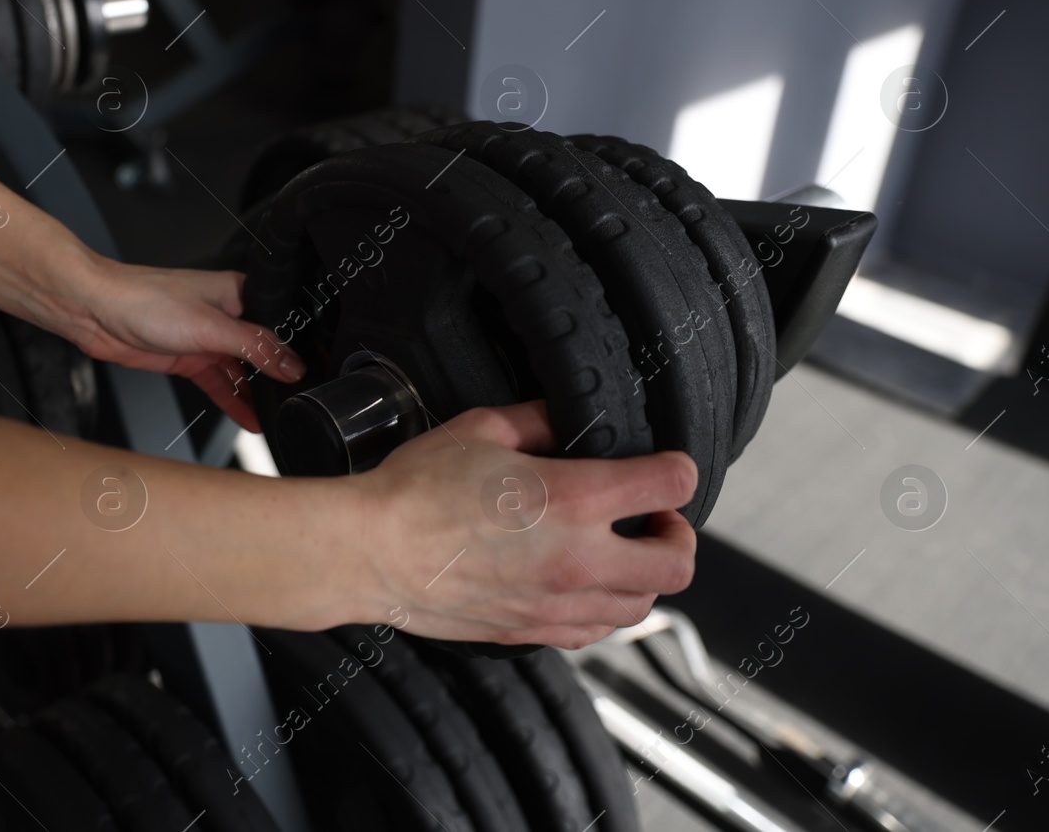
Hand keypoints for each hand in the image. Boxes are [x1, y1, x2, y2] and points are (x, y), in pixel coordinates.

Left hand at [40, 255, 305, 433]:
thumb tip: (292, 365)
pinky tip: (250, 419)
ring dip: (256, 395)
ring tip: (278, 418)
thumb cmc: (144, 299)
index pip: (280, 324)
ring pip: (242, 373)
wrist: (95, 311)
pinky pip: (220, 385)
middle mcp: (227, 315)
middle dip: (278, 377)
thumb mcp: (211, 326)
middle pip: (263, 352)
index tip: (312, 376)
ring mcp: (207, 339)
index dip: (297, 349)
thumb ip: (255, 347)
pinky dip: (234, 402)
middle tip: (297, 403)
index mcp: (239, 294)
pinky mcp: (189, 359)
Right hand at [347, 399, 696, 648]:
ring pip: (643, 605)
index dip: (677, 468)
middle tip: (653, 516)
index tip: (665, 466)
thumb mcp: (481, 428)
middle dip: (677, 533)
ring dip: (643, 575)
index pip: (672, 484)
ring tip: (619, 551)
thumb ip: (538, 418)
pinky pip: (596, 631)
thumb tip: (566, 417)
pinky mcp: (531, 630)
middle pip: (678, 562)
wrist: (370, 553)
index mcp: (572, 498)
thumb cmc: (413, 490)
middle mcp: (577, 558)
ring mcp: (556, 602)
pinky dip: (604, 608)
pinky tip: (582, 582)